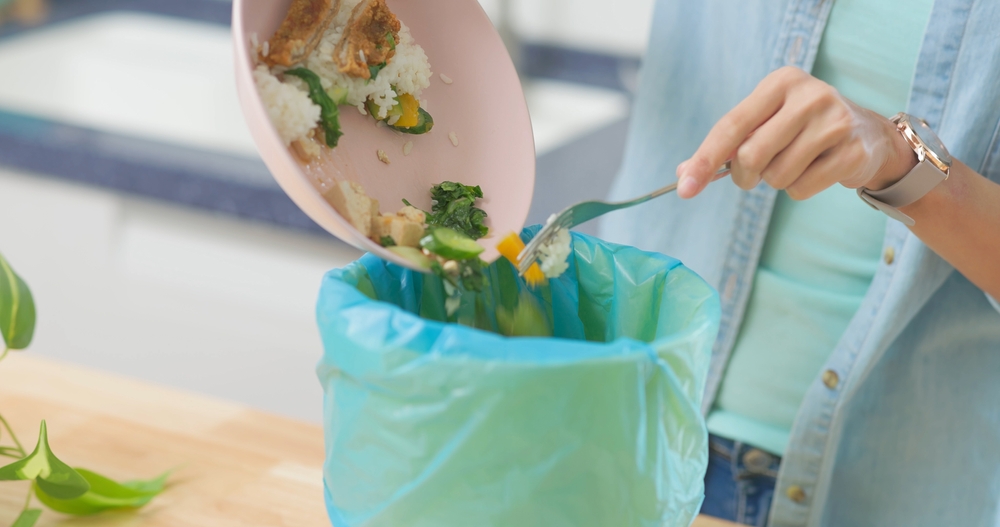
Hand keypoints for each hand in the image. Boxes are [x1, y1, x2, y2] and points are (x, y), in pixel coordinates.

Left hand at [676, 66, 917, 198]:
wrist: (867, 135)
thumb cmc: (802, 129)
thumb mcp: (766, 123)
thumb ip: (727, 145)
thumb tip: (685, 172)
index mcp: (781, 82)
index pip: (731, 125)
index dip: (705, 159)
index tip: (685, 188)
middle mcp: (809, 95)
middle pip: (751, 155)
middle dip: (744, 176)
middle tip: (753, 176)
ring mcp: (834, 122)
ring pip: (776, 176)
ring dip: (776, 181)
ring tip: (795, 164)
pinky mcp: (852, 151)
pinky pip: (801, 189)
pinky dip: (800, 189)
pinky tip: (817, 170)